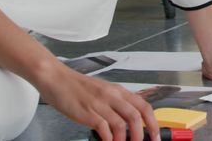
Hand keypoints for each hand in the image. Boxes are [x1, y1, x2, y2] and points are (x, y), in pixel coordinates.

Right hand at [33, 62, 158, 140]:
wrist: (55, 78)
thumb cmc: (77, 87)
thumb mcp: (102, 91)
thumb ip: (115, 103)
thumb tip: (128, 121)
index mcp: (118, 90)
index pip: (143, 105)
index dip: (153, 122)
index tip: (156, 135)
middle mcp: (111, 95)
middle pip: (135, 116)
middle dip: (141, 134)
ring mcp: (99, 103)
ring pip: (121, 124)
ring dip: (124, 139)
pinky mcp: (87, 112)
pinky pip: (104, 128)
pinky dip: (108, 139)